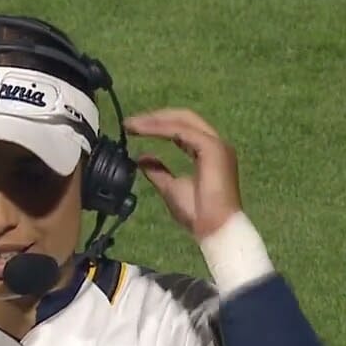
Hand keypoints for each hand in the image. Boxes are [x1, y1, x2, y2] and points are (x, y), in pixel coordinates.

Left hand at [123, 109, 242, 239]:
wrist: (214, 228)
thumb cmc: (198, 214)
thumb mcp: (170, 189)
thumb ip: (158, 172)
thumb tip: (142, 158)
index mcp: (207, 152)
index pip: (182, 128)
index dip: (158, 125)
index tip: (133, 129)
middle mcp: (214, 143)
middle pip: (183, 118)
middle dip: (155, 117)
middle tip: (129, 123)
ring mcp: (216, 144)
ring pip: (182, 121)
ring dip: (155, 120)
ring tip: (132, 126)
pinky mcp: (212, 148)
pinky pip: (182, 131)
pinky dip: (161, 129)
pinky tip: (144, 131)